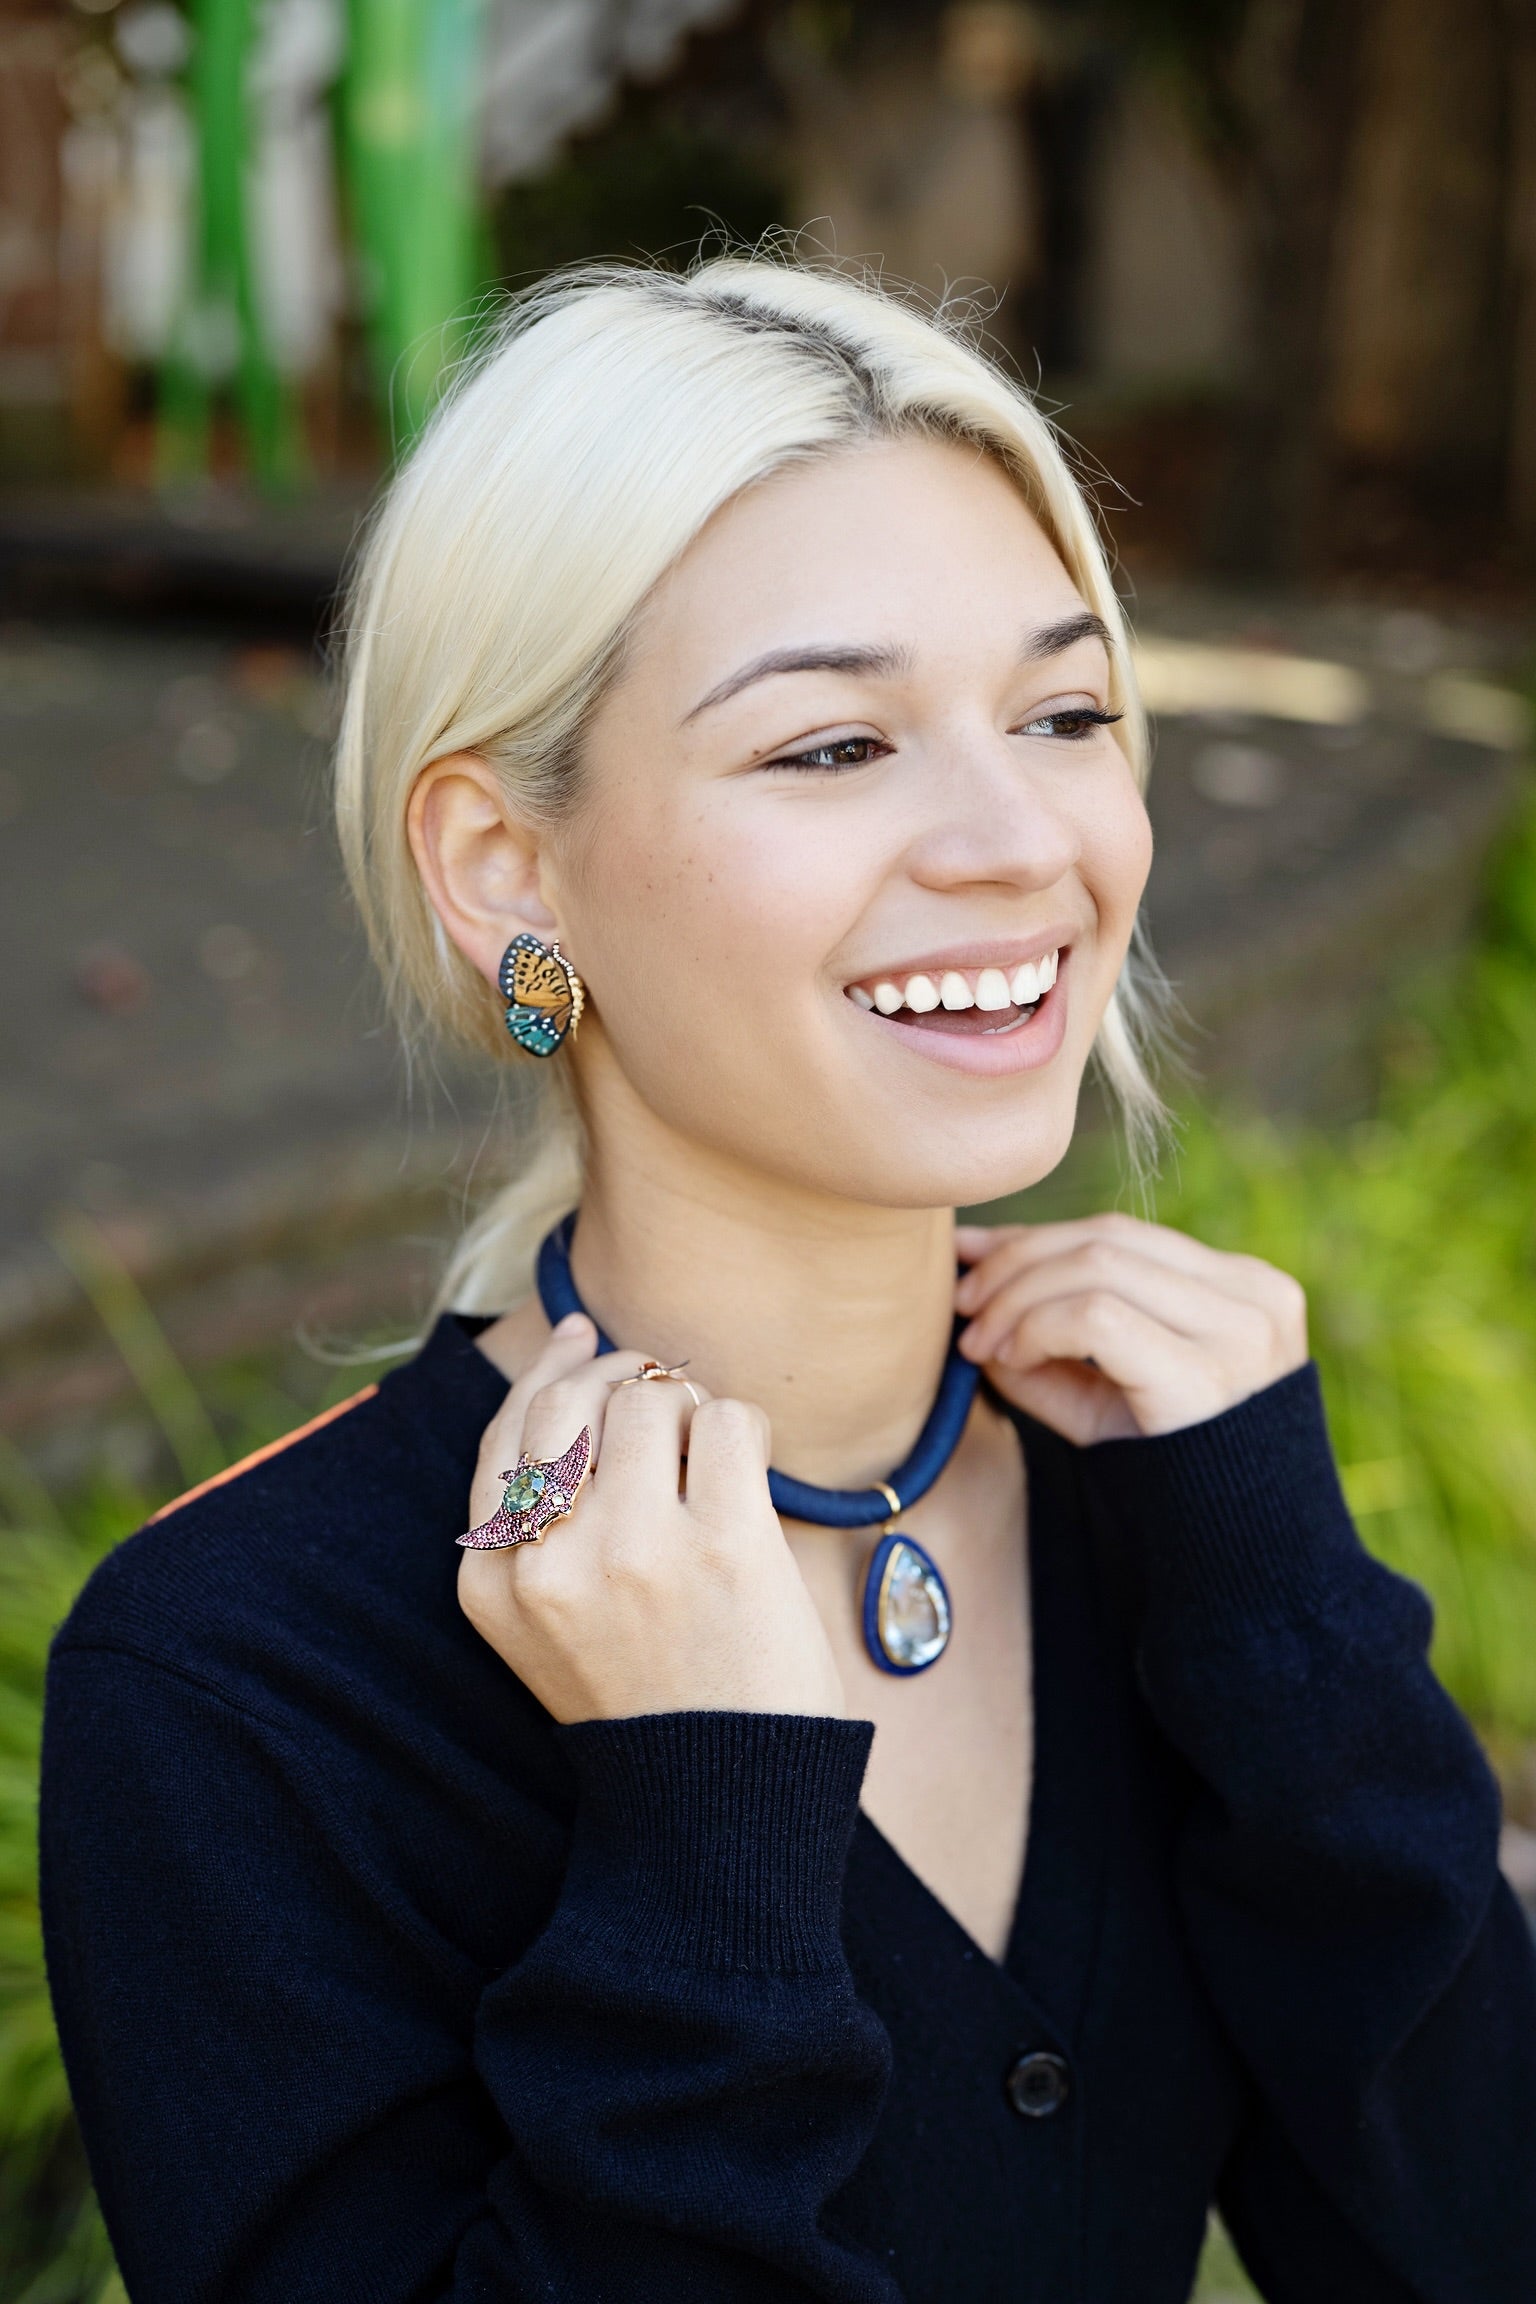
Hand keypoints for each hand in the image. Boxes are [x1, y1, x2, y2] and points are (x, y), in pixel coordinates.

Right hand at [458, 1315, 844, 1723]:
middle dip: (619, 1372)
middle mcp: (551, 1564)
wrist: (723, 1806)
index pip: (506, 1434)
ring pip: (649, 1397)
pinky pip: (727, 1422)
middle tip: (659, 1390)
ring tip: (709, 1458)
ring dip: (686, 1405)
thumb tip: (573, 1354)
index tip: (584, 1338)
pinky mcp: (725, 1545)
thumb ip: (539, 1518)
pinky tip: (749, 1475)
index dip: (548, 1372)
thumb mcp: (546, 1625)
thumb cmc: (650, 1698)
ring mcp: (636, 1550)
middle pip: (568, 1400)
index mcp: (493, 1586)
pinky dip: (741, 1428)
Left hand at [954, 1212, 1307, 1444]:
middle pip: (1106, 1240)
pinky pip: (1097, 1316)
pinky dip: (1037, 1326)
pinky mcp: (1206, 1374)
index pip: (1119, 1235)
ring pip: (1097, 1267)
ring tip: (978, 1342)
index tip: (969, 1256)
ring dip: (1017, 1297)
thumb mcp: (1105, 1400)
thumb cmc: (1169, 1478)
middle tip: (961, 1302)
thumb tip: (971, 1298)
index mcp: (1240, 1288)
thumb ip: (1048, 1344)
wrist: (1236, 1565)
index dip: (1033, 1239)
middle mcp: (1251, 1296)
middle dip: (1016, 1261)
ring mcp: (1239, 1332)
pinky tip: (1010, 1359)